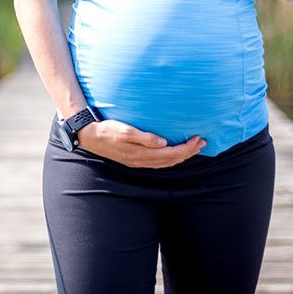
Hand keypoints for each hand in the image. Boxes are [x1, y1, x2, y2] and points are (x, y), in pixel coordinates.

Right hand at [76, 119, 206, 167]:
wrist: (89, 137)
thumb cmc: (107, 130)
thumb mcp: (125, 131)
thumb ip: (144, 137)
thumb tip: (163, 142)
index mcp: (142, 154)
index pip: (171, 154)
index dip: (187, 148)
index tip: (198, 138)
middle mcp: (142, 160)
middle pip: (172, 160)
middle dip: (189, 152)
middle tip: (203, 142)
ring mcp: (139, 161)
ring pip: (166, 162)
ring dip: (182, 156)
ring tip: (193, 148)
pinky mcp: (135, 159)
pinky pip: (159, 162)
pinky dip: (171, 158)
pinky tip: (174, 152)